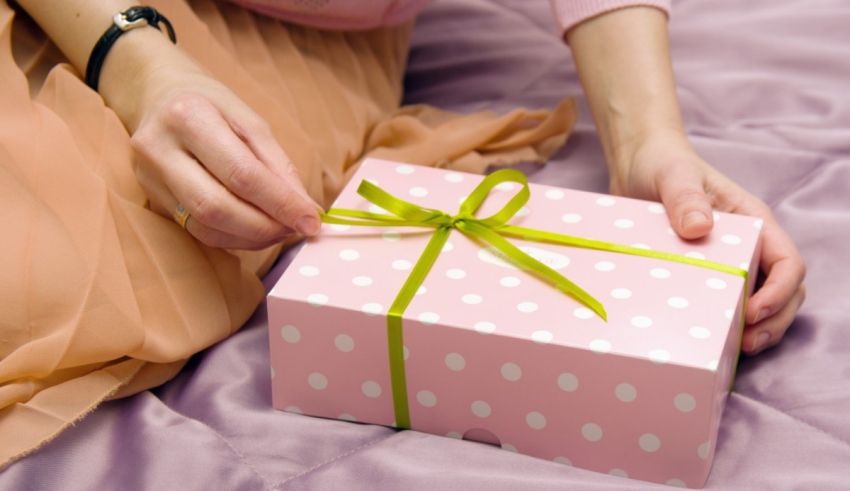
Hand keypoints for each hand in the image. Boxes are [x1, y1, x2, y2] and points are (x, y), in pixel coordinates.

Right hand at [106, 32, 320, 249]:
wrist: (157, 96)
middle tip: (295, 229)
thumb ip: (278, 165)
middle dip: (265, 226)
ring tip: (279, 230)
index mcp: (189, 116)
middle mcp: (160, 149)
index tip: (311, 221)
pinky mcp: (151, 199)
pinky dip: (233, 237)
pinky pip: (197, 231)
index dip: (280, 203)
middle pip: (217, 207)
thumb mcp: (249, 120)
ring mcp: (149, 177)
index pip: (242, 174)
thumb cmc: (211, 105)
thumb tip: (305, 209)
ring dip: (251, 237)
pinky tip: (254, 230)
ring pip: (205, 226)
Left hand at [612, 131, 805, 354]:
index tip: (752, 312)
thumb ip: (684, 196)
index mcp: (752, 222)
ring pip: (760, 304)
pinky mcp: (702, 275)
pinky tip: (709, 341)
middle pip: (782, 291)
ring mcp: (728, 262)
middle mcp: (748, 245)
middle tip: (747, 344)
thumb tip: (698, 228)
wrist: (636, 166)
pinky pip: (723, 305)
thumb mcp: (673, 175)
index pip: (787, 262)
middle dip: (774, 321)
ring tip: (735, 351)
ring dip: (756, 330)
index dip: (779, 292)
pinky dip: (724, 326)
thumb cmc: (662, 164)